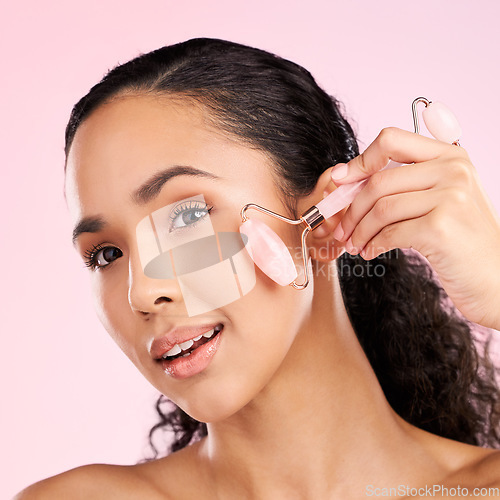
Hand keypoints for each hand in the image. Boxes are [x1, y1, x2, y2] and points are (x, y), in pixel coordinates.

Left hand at [326, 127, 499, 330]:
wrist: (495, 278)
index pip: (391, 140)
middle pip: (378, 181)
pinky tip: (370, 251)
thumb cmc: (462, 240)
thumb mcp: (441, 200)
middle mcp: (452, 170)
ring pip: (380, 208)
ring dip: (359, 230)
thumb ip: (405, 184)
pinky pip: (390, 232)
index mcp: (449, 156)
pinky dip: (373, 244)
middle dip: (351, 209)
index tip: (339, 181)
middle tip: (342, 229)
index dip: (359, 160)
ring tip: (354, 244)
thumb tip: (348, 178)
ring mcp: (450, 197)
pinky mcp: (441, 227)